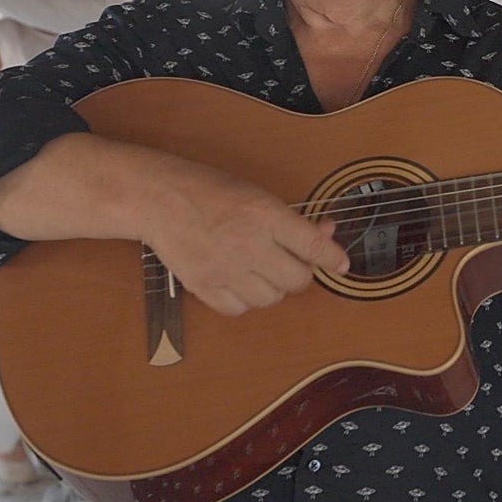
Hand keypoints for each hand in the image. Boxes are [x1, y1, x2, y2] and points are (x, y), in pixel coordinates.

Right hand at [143, 172, 349, 317]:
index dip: (333, 258)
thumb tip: (326, 234)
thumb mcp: (257, 195)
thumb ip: (291, 220)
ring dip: (272, 288)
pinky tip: (238, 282)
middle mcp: (249, 244)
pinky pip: (240, 309)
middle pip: (298, 280)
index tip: (341, 264)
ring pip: (271, 298)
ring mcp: (226, 269)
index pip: (313, 245)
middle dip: (300, 273)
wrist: (160, 199)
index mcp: (265, 214)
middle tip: (290, 263)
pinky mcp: (204, 286)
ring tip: (259, 269)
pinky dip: (244, 301)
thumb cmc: (211, 191)